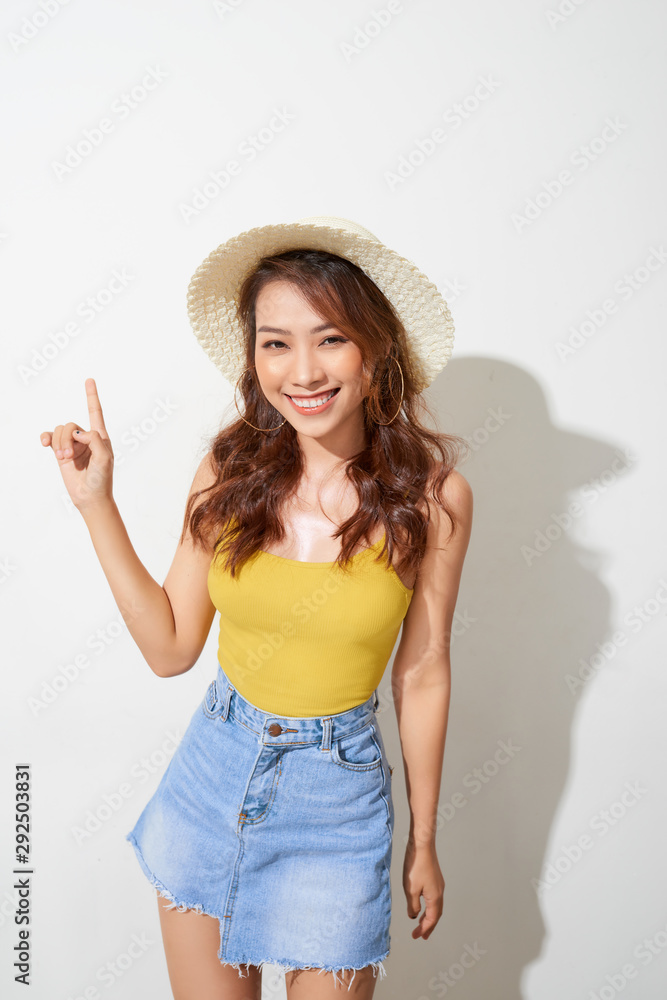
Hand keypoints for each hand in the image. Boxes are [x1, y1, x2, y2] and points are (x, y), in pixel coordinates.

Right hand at [40, 377, 114, 512]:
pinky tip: (46, 445)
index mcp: (100, 436)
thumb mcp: (104, 458)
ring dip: (59, 443)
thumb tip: (78, 432)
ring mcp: (72, 445)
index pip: (95, 412)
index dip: (91, 396)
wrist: (90, 497)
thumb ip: (95, 440)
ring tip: (64, 458)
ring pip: (60, 430)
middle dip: (67, 438)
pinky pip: (50, 437)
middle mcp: (86, 438)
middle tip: (69, 456)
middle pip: (71, 424)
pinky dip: (47, 438)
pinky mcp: (61, 452)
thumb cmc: (101, 479)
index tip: (89, 380)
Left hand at [403, 840, 444, 939]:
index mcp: (435, 897)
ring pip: (435, 906)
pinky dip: (429, 906)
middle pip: (436, 914)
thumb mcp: (410, 889)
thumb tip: (414, 916)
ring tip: (421, 923)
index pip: (431, 919)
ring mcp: (438, 884)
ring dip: (429, 916)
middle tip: (422, 935)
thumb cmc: (416, 866)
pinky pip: (433, 898)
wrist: (422, 845)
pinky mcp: (435, 878)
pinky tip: (421, 904)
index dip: (424, 929)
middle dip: (428, 926)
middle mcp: (439, 892)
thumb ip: (412, 906)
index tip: (416, 937)